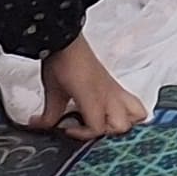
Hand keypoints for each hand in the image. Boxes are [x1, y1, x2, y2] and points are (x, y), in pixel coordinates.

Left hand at [32, 37, 147, 139]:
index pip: (98, 128)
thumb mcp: (52, 93)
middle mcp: (109, 96)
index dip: (83, 134)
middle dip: (108, 133)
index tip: (68, 129)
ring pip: (138, 112)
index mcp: (93, 99)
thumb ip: (48, 116)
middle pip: (123, 125)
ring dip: (125, 122)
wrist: (68, 41)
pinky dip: (126, 111)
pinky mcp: (115, 85)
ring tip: (108, 124)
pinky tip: (108, 112)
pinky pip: (131, 101)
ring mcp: (115, 90)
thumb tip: (39, 126)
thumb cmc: (62, 63)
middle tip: (91, 129)